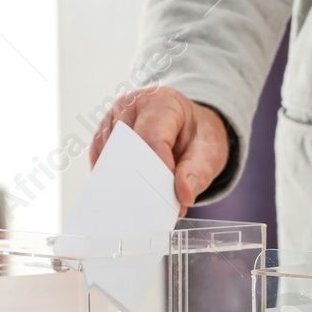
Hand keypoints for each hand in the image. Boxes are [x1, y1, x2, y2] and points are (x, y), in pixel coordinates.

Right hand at [88, 86, 230, 208]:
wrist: (190, 126)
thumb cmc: (198, 136)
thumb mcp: (209, 152)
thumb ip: (198, 174)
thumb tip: (183, 196)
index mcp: (162, 102)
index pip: (152, 137)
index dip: (157, 168)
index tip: (167, 196)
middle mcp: (131, 106)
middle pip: (125, 147)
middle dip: (138, 179)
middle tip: (152, 210)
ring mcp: (113, 120)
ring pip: (108, 156)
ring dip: (123, 182)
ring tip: (142, 207)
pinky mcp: (103, 137)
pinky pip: (101, 162)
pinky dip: (113, 180)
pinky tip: (126, 196)